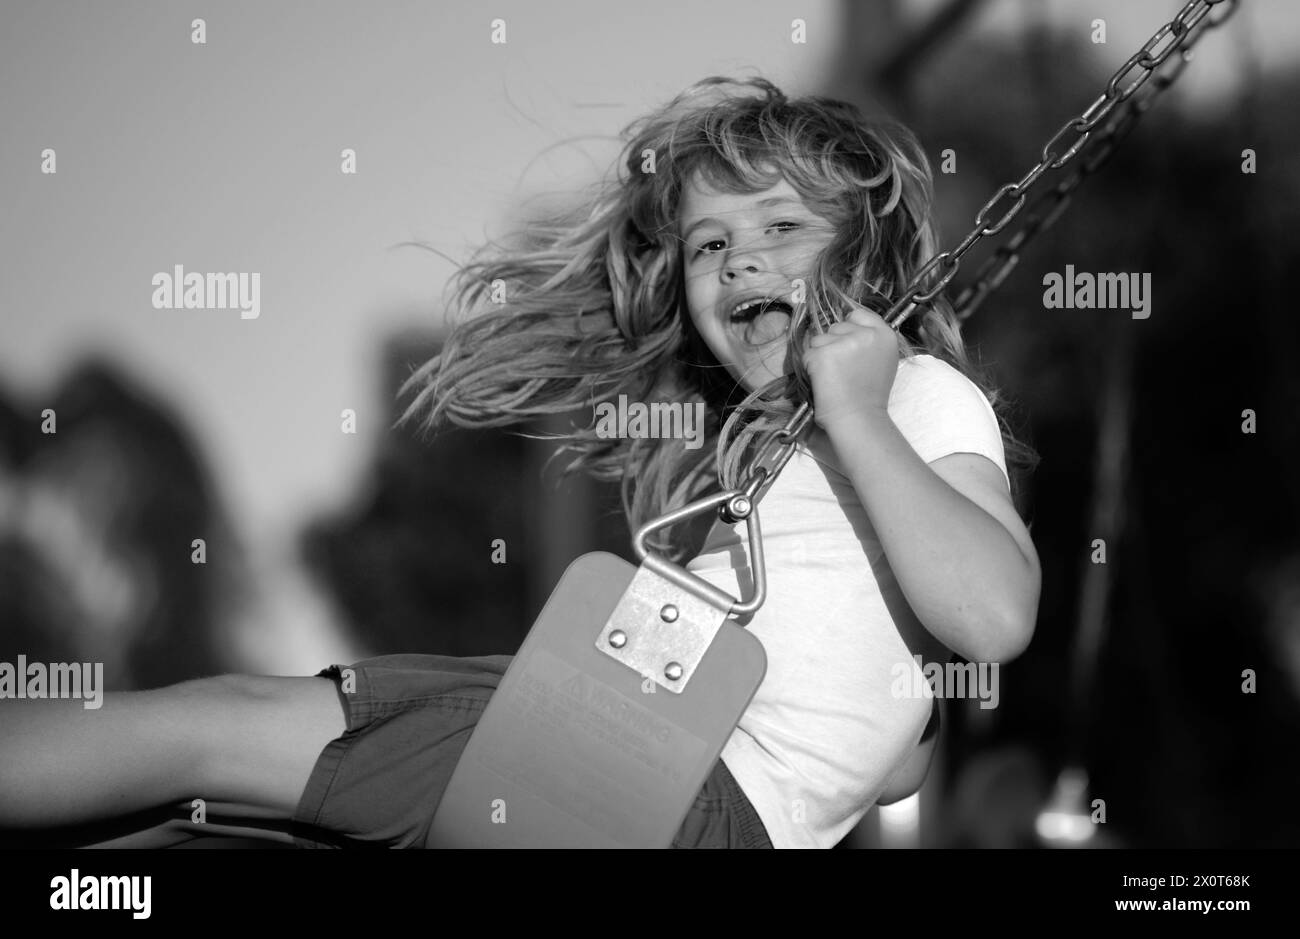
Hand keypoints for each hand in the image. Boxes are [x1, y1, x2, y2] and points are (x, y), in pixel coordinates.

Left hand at [801, 306, 900, 430]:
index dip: (849, 328)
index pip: (858, 314)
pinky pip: (808, 354)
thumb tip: (847, 328)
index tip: (848, 347)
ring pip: (819, 339)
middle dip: (834, 344)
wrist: (859, 419)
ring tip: (834, 378)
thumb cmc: (869, 396)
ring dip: (821, 356)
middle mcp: (866, 334)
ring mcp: (844, 342)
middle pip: (836, 326)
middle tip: (843, 370)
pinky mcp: (823, 354)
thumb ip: (869, 341)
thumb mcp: (882, 361)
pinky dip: (810, 368)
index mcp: (885, 334)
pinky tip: (824, 382)